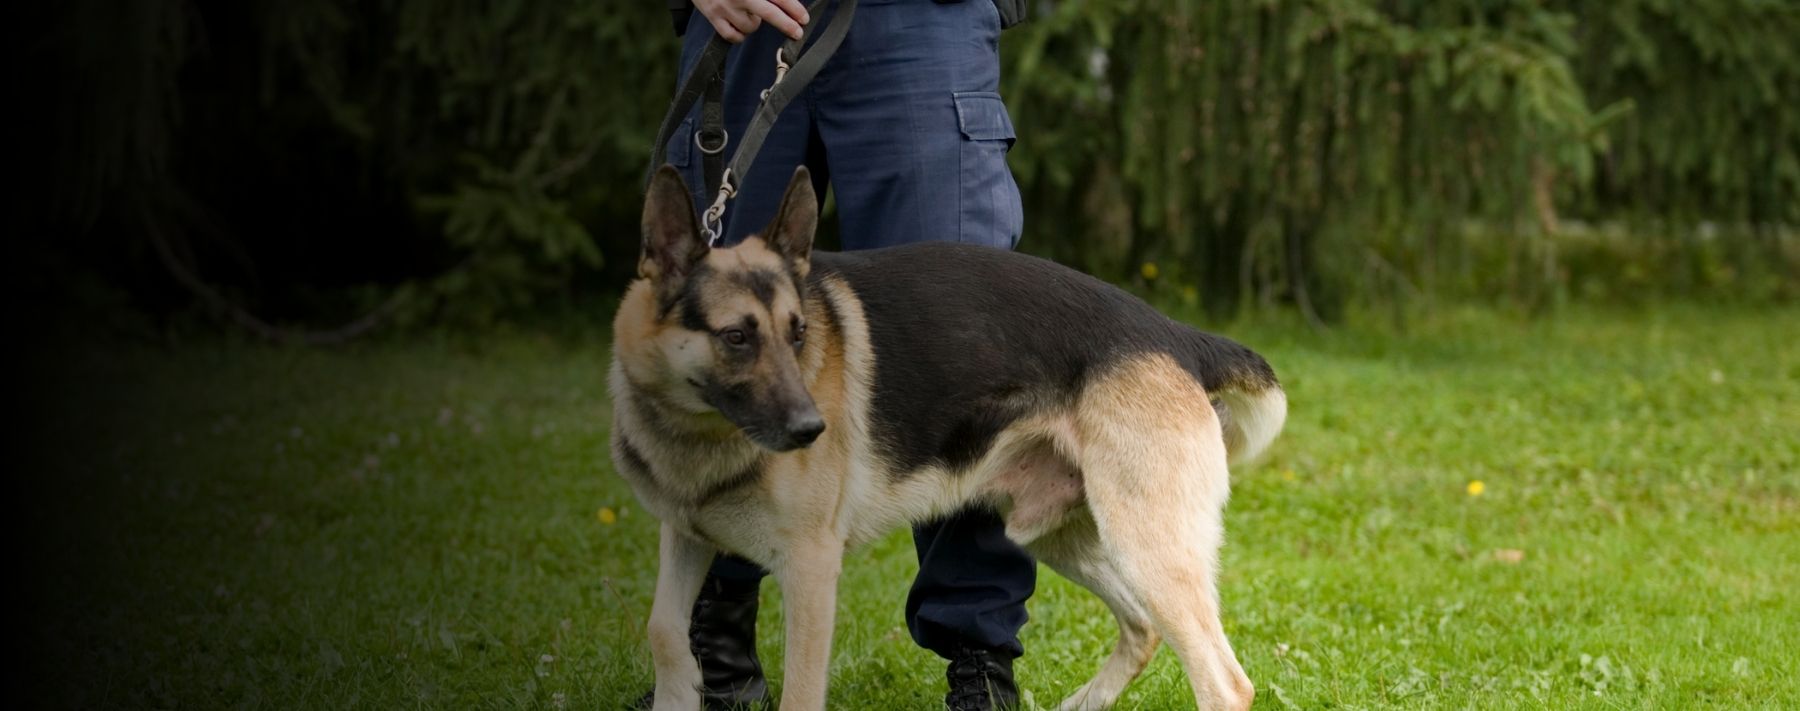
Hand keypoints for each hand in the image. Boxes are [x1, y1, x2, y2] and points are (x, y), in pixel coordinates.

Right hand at [694, 0, 809, 42]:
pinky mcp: (712, 16)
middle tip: (797, 32)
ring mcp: (724, 7)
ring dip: (754, 23)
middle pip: (768, 13)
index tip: (804, 18)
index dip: (793, 8)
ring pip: (751, 27)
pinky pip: (733, 36)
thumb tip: (788, 4)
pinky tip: (740, 25)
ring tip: (749, 12)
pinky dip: (740, 34)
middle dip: (786, 25)